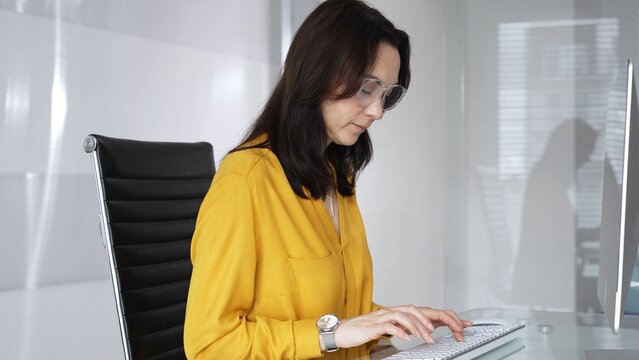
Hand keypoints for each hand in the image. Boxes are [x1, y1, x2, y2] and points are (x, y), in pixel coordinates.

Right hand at [333, 305, 472, 348]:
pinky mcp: (374, 325)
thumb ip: (404, 328)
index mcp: (399, 313)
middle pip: (418, 310)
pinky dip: (400, 331)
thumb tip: (419, 331)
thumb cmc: (364, 331)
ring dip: (419, 327)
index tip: (462, 325)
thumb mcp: (390, 329)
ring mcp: (384, 316)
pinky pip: (390, 325)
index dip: (445, 317)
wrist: (343, 331)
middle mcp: (393, 311)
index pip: (425, 311)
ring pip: (406, 316)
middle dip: (437, 320)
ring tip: (427, 338)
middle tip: (450, 331)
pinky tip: (407, 338)